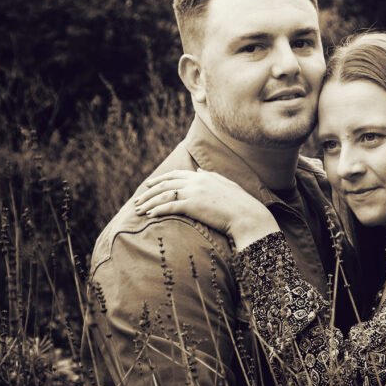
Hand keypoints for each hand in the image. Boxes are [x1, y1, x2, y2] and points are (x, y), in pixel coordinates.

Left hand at [133, 169, 279, 249]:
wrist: (247, 215)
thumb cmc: (240, 204)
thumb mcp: (226, 184)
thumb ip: (211, 176)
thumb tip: (200, 170)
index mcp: (203, 176)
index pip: (175, 175)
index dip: (160, 180)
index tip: (149, 186)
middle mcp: (196, 181)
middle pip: (165, 184)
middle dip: (149, 192)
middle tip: (138, 200)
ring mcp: (194, 192)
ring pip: (164, 195)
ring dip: (149, 202)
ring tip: (139, 210)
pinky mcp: (193, 205)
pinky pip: (170, 206)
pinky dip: (158, 210)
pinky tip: (150, 215)